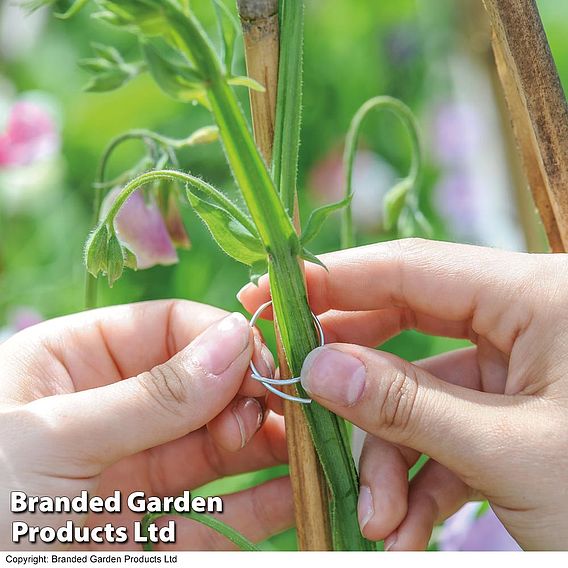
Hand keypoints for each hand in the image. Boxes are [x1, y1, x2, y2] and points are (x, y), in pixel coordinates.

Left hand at [0, 300, 291, 550]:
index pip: (166, 328)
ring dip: (267, 445)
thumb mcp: (49, 440)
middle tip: (293, 408)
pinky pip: (219, 513)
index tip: (267, 359)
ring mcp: (135, 474)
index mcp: (72, 364)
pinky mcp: (152, 534)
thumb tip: (238, 339)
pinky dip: (262, 505)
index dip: (220, 338)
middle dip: (250, 394)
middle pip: (202, 387)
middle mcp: (110, 412)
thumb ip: (153, 394)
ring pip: (218, 448)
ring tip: (308, 445)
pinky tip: (298, 493)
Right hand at [239, 238, 567, 550]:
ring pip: (422, 395)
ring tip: (375, 522)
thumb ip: (405, 406)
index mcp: (539, 296)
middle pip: (406, 326)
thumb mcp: (511, 455)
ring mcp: (521, 370)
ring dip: (388, 458)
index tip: (267, 292)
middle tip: (289, 393)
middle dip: (352, 378)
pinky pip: (450, 432)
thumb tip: (316, 367)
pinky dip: (421, 479)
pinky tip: (405, 530)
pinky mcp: (519, 414)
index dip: (333, 280)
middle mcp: (526, 320)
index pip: (411, 268)